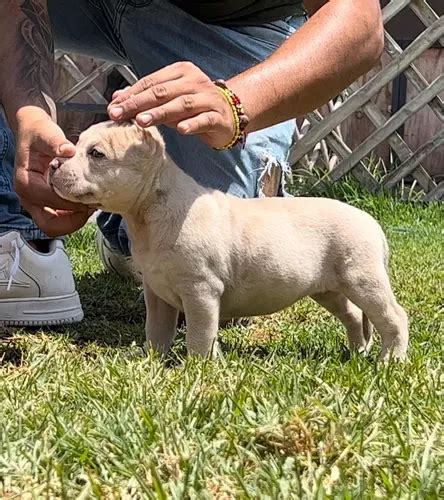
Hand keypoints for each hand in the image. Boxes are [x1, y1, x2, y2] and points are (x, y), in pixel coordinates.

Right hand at [14, 110, 93, 236]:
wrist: (34, 133)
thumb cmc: (39, 133)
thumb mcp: (46, 133)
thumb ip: (56, 142)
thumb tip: (68, 150)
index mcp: (26, 183)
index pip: (52, 201)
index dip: (73, 201)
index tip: (90, 194)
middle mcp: (28, 197)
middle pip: (50, 225)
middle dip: (73, 220)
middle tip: (90, 207)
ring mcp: (36, 203)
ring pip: (55, 226)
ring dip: (74, 220)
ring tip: (90, 206)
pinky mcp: (45, 204)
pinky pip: (59, 220)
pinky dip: (73, 217)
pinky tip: (85, 204)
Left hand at [107, 62, 235, 148]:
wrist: (230, 115)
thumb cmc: (196, 107)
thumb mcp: (170, 100)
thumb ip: (147, 98)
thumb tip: (117, 98)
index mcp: (182, 72)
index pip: (152, 82)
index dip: (131, 94)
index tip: (113, 107)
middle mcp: (195, 82)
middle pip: (163, 92)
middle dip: (139, 103)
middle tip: (120, 114)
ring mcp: (208, 99)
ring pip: (181, 105)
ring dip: (160, 113)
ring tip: (141, 121)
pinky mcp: (218, 117)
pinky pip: (204, 120)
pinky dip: (192, 124)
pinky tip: (180, 129)